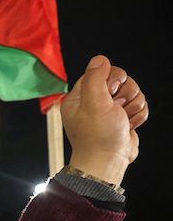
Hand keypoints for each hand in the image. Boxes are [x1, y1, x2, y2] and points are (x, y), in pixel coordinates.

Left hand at [62, 55, 147, 185]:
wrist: (109, 161)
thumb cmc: (98, 136)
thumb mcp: (93, 103)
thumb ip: (95, 79)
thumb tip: (100, 59)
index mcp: (80, 96)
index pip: (100, 71)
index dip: (111, 80)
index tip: (110, 94)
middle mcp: (94, 100)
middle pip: (120, 79)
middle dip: (125, 94)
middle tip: (117, 108)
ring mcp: (110, 109)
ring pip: (133, 91)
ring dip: (133, 106)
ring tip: (122, 120)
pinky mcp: (123, 117)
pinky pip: (139, 105)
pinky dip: (138, 115)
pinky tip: (128, 125)